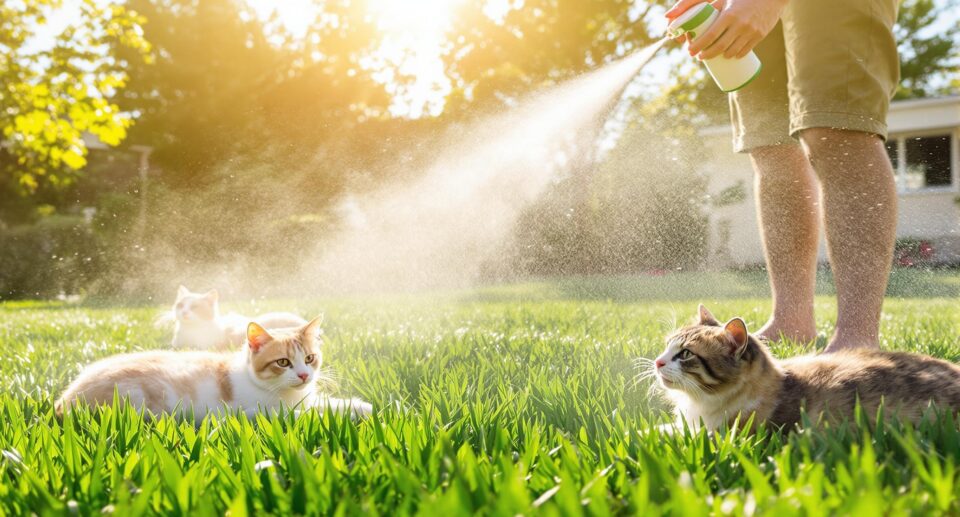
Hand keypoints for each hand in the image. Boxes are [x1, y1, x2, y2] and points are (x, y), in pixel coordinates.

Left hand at [665, 0, 786, 59]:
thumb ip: (701, 5)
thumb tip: (671, 17)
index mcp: (729, 14)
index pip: (710, 36)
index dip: (699, 46)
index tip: (691, 51)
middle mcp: (740, 24)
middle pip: (720, 47)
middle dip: (707, 55)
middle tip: (700, 57)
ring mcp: (751, 31)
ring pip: (733, 51)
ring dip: (721, 56)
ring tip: (714, 55)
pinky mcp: (760, 35)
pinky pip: (745, 50)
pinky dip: (736, 55)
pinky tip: (729, 55)